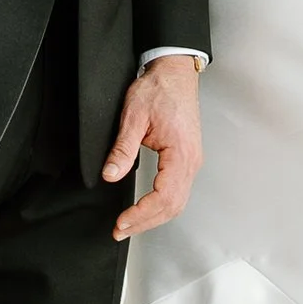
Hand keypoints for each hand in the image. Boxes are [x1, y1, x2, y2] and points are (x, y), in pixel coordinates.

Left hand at [105, 52, 202, 240]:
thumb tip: (110, 175)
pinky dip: (162, 206)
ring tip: (130, 225)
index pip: (163, 198)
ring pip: (177, 203)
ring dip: (154, 218)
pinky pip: (178, 192)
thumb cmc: (158, 90)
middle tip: (120, 230)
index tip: (121, 222)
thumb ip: (123, 149)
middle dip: (145, 223)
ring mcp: (191, 162)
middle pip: (173, 207)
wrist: (174, 73)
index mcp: (181, 154)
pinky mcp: (187, 159)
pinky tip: (146, 209)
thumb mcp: (133, 117)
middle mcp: (191, 162)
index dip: (141, 215)